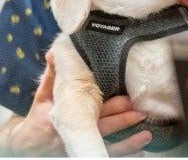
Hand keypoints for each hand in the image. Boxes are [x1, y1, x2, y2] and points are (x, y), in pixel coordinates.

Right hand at [3, 53, 150, 156]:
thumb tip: (55, 53)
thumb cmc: (38, 116)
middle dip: (124, 120)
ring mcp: (78, 148)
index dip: (112, 106)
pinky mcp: (82, 155)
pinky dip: (121, 155)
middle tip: (142, 113)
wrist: (26, 145)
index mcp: (65, 116)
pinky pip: (104, 157)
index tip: (129, 99)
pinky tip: (138, 153)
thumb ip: (52, 76)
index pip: (92, 109)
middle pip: (103, 127)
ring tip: (146, 135)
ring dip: (127, 142)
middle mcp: (72, 133)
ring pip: (106, 146)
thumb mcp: (43, 96)